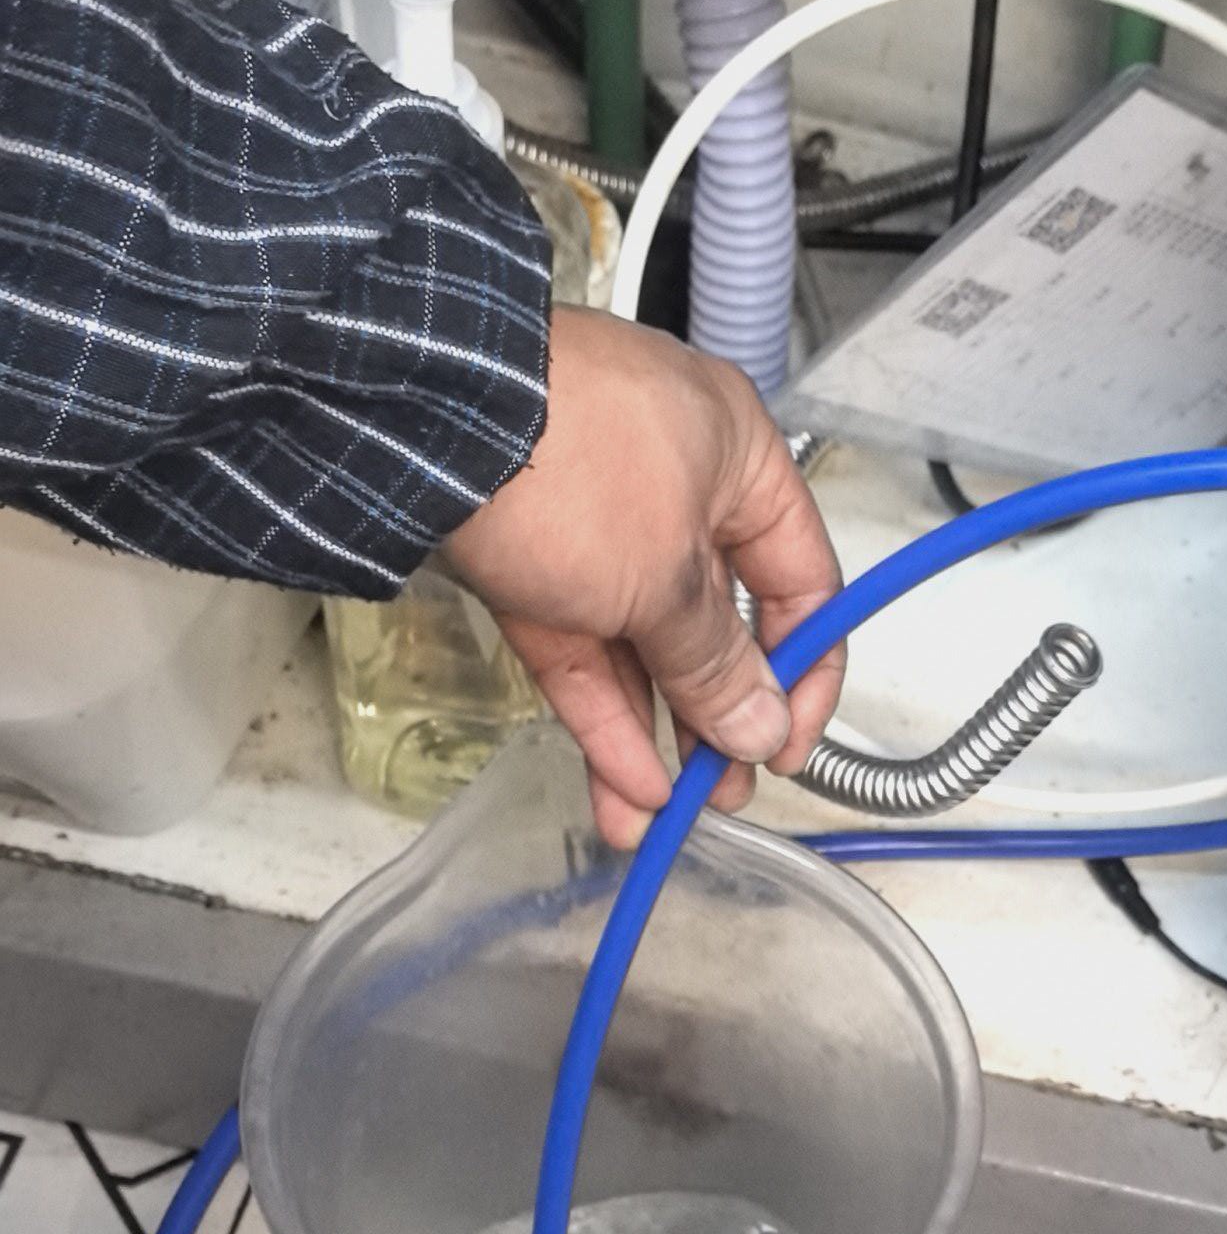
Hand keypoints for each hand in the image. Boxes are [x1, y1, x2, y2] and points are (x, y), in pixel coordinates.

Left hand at [441, 305, 843, 847]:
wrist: (415, 418)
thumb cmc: (573, 467)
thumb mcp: (667, 580)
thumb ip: (718, 666)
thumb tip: (760, 728)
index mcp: (737, 459)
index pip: (801, 581)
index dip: (803, 673)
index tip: (786, 748)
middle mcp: (674, 484)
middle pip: (715, 623)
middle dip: (717, 718)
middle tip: (723, 793)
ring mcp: (593, 519)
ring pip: (639, 645)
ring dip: (653, 734)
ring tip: (661, 815)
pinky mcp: (526, 555)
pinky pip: (579, 644)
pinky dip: (601, 712)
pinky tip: (621, 785)